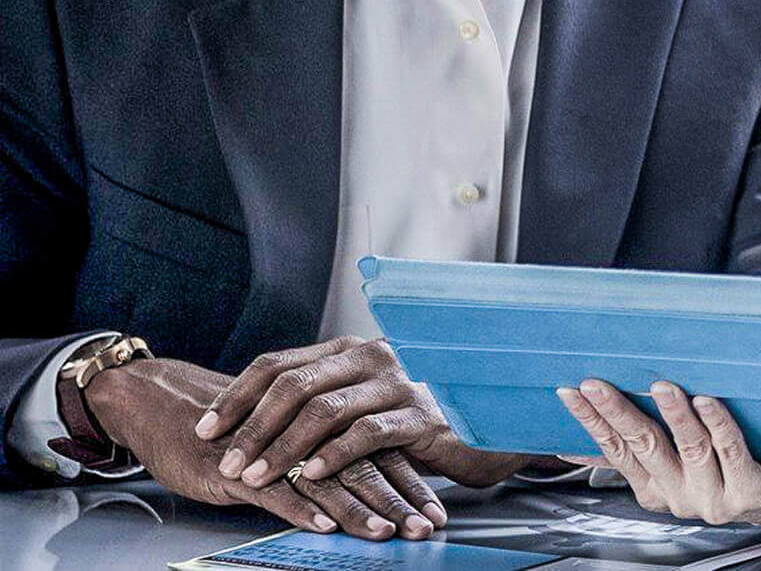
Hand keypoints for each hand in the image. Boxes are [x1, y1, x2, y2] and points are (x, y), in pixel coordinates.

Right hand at [86, 356, 436, 539]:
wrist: (169, 405)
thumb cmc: (240, 427)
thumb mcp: (294, 434)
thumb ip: (335, 452)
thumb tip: (385, 481)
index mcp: (330, 412)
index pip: (382, 450)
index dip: (411, 483)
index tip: (436, 514)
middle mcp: (309, 424)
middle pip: (364, 463)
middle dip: (397, 499)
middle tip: (422, 528)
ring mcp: (275, 444)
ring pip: (327, 477)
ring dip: (358, 508)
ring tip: (384, 532)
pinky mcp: (241, 465)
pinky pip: (276, 488)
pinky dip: (302, 508)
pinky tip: (323, 525)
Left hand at [196, 335, 526, 490]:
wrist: (489, 423)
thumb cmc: (420, 419)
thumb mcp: (365, 403)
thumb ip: (324, 402)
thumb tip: (258, 423)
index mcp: (350, 351)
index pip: (278, 363)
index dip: (237, 396)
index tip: (205, 428)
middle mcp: (372, 357)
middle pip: (294, 384)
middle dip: (250, 425)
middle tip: (224, 458)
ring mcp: (399, 383)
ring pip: (323, 410)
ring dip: (281, 446)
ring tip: (255, 475)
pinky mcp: (421, 416)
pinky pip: (365, 433)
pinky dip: (330, 455)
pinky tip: (308, 476)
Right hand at [556, 378, 760, 533]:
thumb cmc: (737, 466)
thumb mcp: (682, 459)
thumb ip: (641, 448)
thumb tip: (580, 438)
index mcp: (658, 488)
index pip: (617, 449)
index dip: (592, 420)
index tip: (570, 391)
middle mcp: (681, 496)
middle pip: (644, 446)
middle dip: (617, 411)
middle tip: (598, 383)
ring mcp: (713, 497)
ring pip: (688, 447)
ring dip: (673, 413)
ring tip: (662, 385)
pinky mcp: (748, 491)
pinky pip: (731, 451)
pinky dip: (718, 422)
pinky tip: (709, 400)